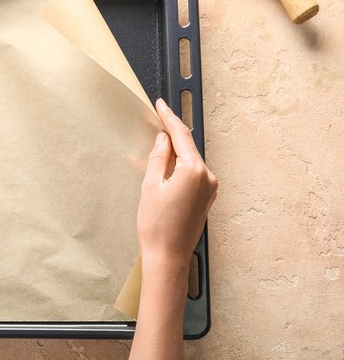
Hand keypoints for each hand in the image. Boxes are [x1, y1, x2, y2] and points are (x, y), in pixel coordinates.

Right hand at [137, 98, 217, 268]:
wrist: (168, 256)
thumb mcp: (150, 186)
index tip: (161, 104)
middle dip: (172, 135)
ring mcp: (210, 189)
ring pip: (191, 160)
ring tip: (157, 149)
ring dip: (176, 153)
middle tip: (157, 120)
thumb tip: (163, 140)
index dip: (169, 118)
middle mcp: (208, 177)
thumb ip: (158, 158)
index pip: (181, 136)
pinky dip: (181, 167)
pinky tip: (167, 168)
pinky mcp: (207, 198)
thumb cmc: (156, 226)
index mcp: (194, 171)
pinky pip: (194, 174)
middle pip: (188, 147)